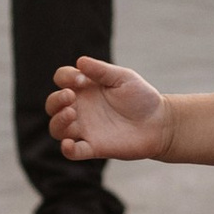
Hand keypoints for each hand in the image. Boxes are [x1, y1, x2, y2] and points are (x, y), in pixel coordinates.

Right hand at [48, 56, 172, 160]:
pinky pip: (72, 152)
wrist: (160, 123)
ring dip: (58, 121)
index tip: (82, 79)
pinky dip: (66, 149)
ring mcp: (85, 129)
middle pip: (53, 105)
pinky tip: (69, 144)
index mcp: (86, 88)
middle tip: (70, 97)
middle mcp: (81, 108)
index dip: (66, 77)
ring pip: (57, 128)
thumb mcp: (123, 78)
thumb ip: (102, 70)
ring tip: (72, 114)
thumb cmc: (141, 97)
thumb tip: (80, 61)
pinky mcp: (93, 147)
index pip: (62, 79)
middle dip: (56, 100)